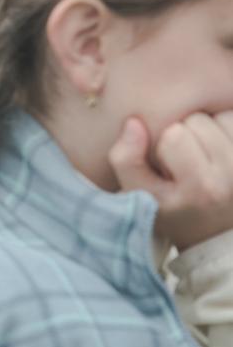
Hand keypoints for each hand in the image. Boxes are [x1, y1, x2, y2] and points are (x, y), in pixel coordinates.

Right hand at [109, 112, 232, 249]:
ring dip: (208, 128)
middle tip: (185, 159)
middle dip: (186, 133)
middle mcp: (231, 177)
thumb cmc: (171, 208)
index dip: (163, 144)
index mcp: (199, 188)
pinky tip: (219, 148)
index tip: (166, 166)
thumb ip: (125, 159)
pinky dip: (224, 128)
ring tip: (203, 153)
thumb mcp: (138, 193)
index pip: (173, 134)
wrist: (213, 229)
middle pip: (198, 121)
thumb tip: (135, 122)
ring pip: (219, 117)